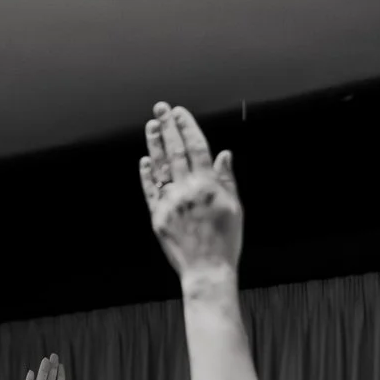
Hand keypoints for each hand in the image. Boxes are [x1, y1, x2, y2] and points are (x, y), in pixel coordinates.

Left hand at [139, 103, 241, 278]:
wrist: (207, 271)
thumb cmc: (226, 242)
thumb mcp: (234, 208)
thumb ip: (226, 180)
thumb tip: (223, 155)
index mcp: (208, 186)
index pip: (196, 148)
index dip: (187, 127)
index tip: (180, 112)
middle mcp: (187, 190)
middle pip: (175, 152)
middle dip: (167, 127)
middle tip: (160, 109)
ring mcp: (170, 203)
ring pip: (160, 167)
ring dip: (155, 144)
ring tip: (151, 126)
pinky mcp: (158, 217)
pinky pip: (150, 191)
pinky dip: (147, 175)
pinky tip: (145, 161)